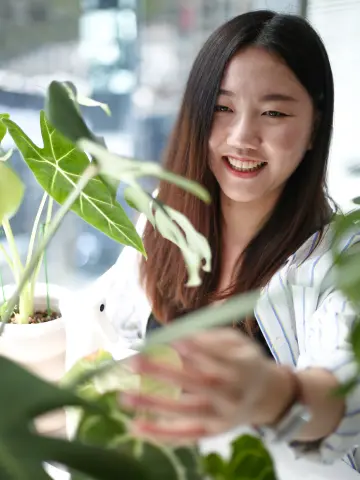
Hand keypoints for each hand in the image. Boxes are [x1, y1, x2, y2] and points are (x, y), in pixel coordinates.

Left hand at [120, 328, 294, 443]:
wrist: (266, 396)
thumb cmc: (244, 361)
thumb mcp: (236, 342)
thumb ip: (209, 338)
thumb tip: (175, 338)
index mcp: (244, 368)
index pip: (219, 361)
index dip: (198, 353)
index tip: (173, 342)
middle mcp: (234, 396)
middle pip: (199, 386)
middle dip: (166, 374)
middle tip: (136, 362)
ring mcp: (222, 418)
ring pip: (188, 414)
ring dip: (155, 406)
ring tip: (125, 397)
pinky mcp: (211, 433)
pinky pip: (184, 436)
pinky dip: (160, 434)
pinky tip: (135, 426)